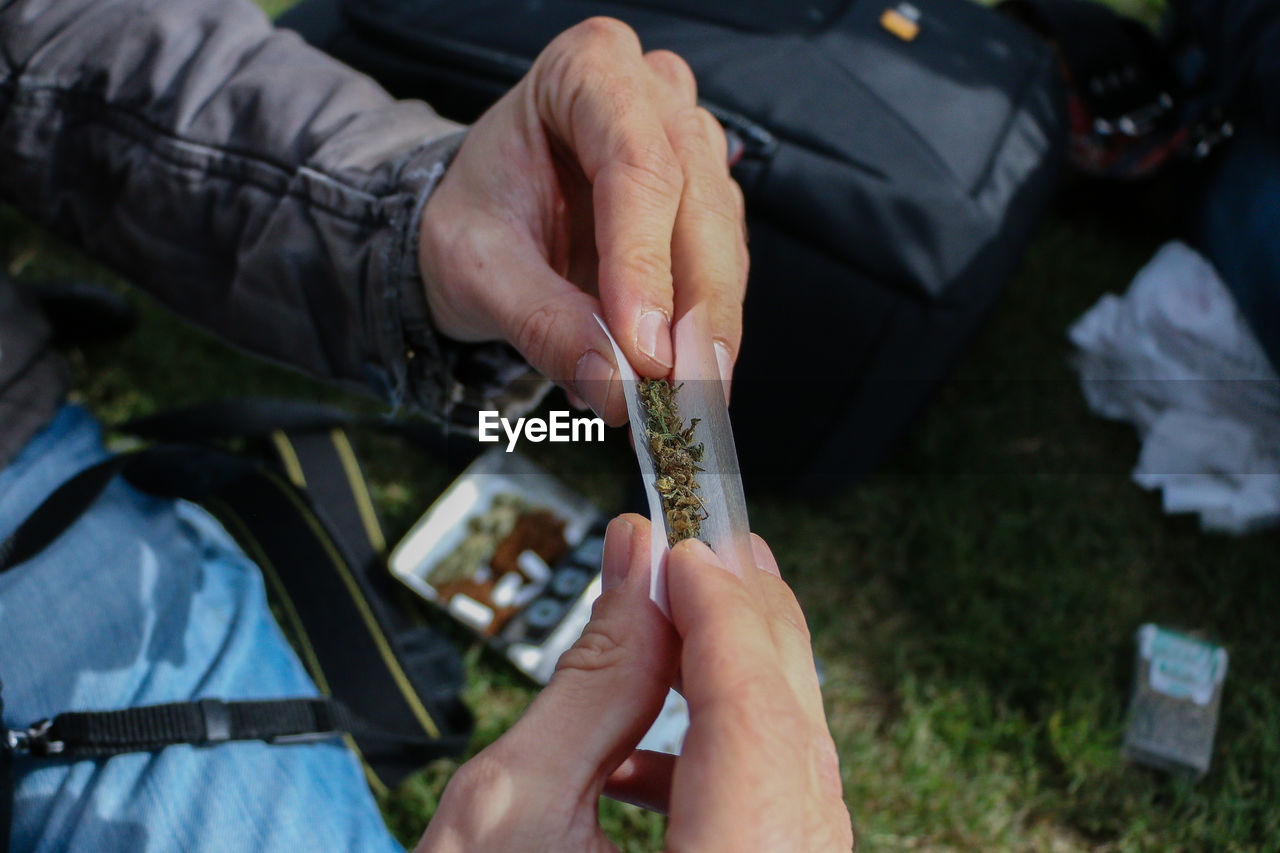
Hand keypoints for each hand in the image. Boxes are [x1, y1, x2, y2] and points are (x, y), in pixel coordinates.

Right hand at [415, 515, 852, 852]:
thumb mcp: (509, 807)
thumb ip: (593, 677)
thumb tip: (639, 563)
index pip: (754, 727)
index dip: (724, 619)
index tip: (686, 546)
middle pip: (793, 748)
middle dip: (753, 633)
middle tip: (717, 550)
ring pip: (795, 780)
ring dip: (743, 686)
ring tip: (692, 616)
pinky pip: (771, 821)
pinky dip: (722, 762)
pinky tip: (653, 744)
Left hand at [418, 18, 747, 424]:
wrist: (479, 228)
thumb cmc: (473, 221)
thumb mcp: (478, 269)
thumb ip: (542, 322)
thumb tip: (615, 386)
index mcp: (583, 71)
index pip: (634, 164)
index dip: (646, 263)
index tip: (645, 350)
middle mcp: (651, 94)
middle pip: (695, 198)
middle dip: (696, 306)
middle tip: (685, 389)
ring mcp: (688, 145)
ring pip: (722, 235)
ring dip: (710, 325)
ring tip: (687, 399)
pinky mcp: (706, 204)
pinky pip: (723, 266)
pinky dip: (708, 328)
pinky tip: (690, 376)